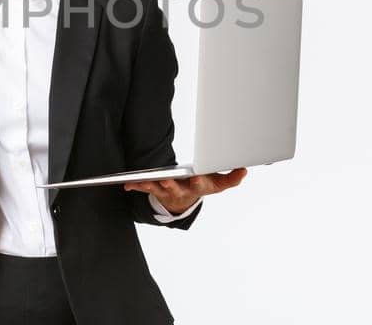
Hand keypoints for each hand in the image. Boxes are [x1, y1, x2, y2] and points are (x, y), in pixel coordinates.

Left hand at [123, 168, 248, 213]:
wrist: (185, 201)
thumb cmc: (203, 186)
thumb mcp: (219, 184)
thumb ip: (232, 177)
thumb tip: (244, 169)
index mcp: (198, 187)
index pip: (200, 184)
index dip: (199, 181)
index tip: (197, 177)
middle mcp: (182, 190)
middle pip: (177, 188)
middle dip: (172, 185)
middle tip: (166, 180)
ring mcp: (168, 191)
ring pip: (158, 189)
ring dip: (151, 185)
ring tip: (144, 181)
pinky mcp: (156, 189)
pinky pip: (145, 187)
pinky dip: (136, 186)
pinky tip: (127, 184)